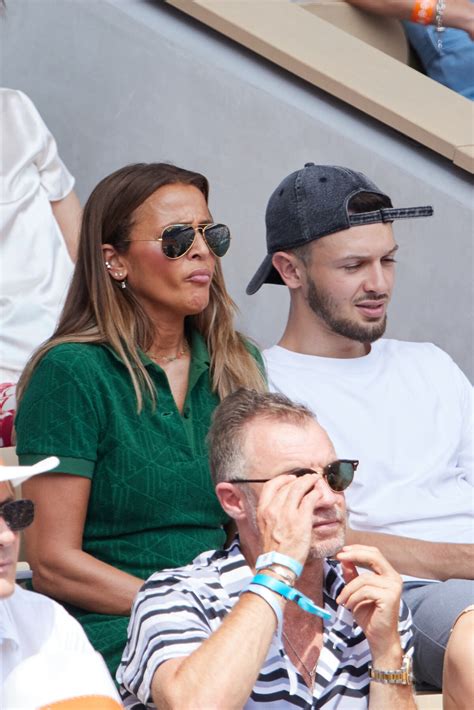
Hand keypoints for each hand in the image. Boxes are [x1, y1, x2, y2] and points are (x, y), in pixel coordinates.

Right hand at [256, 473, 321, 565]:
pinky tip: (318, 494)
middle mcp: (273, 509)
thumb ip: (270, 514)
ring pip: (299, 487)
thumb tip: (280, 506)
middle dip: (299, 479)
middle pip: (287, 484)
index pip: (271, 485)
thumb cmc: (274, 550)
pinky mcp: (301, 519)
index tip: (290, 478)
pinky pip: (310, 499)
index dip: (282, 479)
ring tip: (315, 480)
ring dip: (309, 481)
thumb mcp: (265, 528)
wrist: (277, 566)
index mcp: (263, 510)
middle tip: (307, 478)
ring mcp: (287, 513)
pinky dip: (315, 493)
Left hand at [335, 544, 402, 662]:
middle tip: (338, 557)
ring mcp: (394, 587)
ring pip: (364, 578)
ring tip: (342, 600)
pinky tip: (349, 606)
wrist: (379, 637)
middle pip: (374, 557)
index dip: (358, 549)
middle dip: (354, 555)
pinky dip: (353, 598)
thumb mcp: (356, 591)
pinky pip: (365, 591)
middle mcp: (394, 578)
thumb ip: (352, 575)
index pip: (374, 553)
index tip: (341, 551)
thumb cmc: (369, 615)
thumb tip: (343, 558)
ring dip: (348, 589)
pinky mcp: (390, 597)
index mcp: (388, 574)